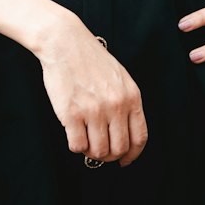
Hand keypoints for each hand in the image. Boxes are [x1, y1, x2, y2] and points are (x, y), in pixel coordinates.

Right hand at [34, 16, 147, 165]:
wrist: (65, 43)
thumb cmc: (90, 60)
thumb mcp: (120, 78)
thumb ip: (126, 103)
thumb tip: (124, 134)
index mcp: (131, 97)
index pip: (139, 137)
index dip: (133, 154)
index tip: (125, 161)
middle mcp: (116, 106)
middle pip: (119, 148)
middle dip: (109, 156)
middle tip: (100, 151)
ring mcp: (94, 111)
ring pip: (98, 151)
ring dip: (91, 152)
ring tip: (85, 141)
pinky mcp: (71, 114)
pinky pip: (77, 145)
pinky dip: (76, 146)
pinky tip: (73, 134)